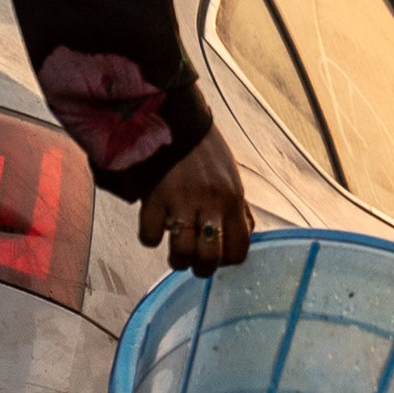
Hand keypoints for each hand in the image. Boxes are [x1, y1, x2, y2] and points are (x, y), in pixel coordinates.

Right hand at [137, 133, 253, 273]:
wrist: (178, 124)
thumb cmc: (207, 154)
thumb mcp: (232, 180)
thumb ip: (238, 209)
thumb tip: (243, 235)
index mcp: (233, 200)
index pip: (239, 249)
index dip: (229, 260)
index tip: (220, 257)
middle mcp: (211, 204)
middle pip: (209, 258)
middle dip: (202, 268)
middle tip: (195, 262)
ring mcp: (181, 202)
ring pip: (182, 253)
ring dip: (178, 259)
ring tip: (176, 252)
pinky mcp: (154, 198)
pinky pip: (150, 235)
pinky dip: (150, 238)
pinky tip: (155, 228)